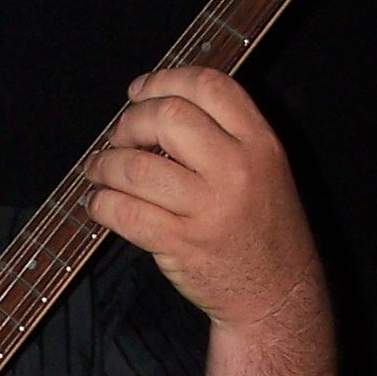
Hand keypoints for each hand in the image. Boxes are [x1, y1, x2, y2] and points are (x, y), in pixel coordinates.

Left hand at [84, 65, 323, 330]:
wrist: (276, 295)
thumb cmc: (263, 229)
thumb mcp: (265, 169)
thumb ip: (224, 134)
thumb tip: (154, 107)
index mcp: (260, 143)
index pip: (209, 87)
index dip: (165, 80)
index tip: (139, 91)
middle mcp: (236, 170)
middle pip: (168, 118)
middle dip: (130, 122)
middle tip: (119, 137)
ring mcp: (208, 209)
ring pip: (137, 167)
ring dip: (105, 164)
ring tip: (100, 170)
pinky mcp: (181, 244)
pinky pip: (125, 213)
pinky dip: (101, 204)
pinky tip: (99, 203)